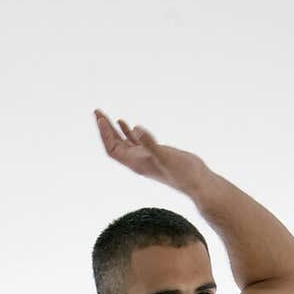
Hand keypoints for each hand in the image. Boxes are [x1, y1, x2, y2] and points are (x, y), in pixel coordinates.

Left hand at [93, 110, 208, 194]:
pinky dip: (129, 132)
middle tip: (97, 111)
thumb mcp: (164, 156)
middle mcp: (137, 161)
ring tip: (104, 115)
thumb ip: (149, 143)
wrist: (196, 181)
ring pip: (124, 143)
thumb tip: (135, 129)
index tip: (100, 118)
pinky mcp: (154, 154)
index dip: (104, 134)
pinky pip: (136, 142)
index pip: (112, 149)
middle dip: (104, 128)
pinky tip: (126, 124)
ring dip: (113, 129)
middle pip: (114, 144)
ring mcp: (145, 158)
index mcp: (136, 163)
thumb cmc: (182, 173)